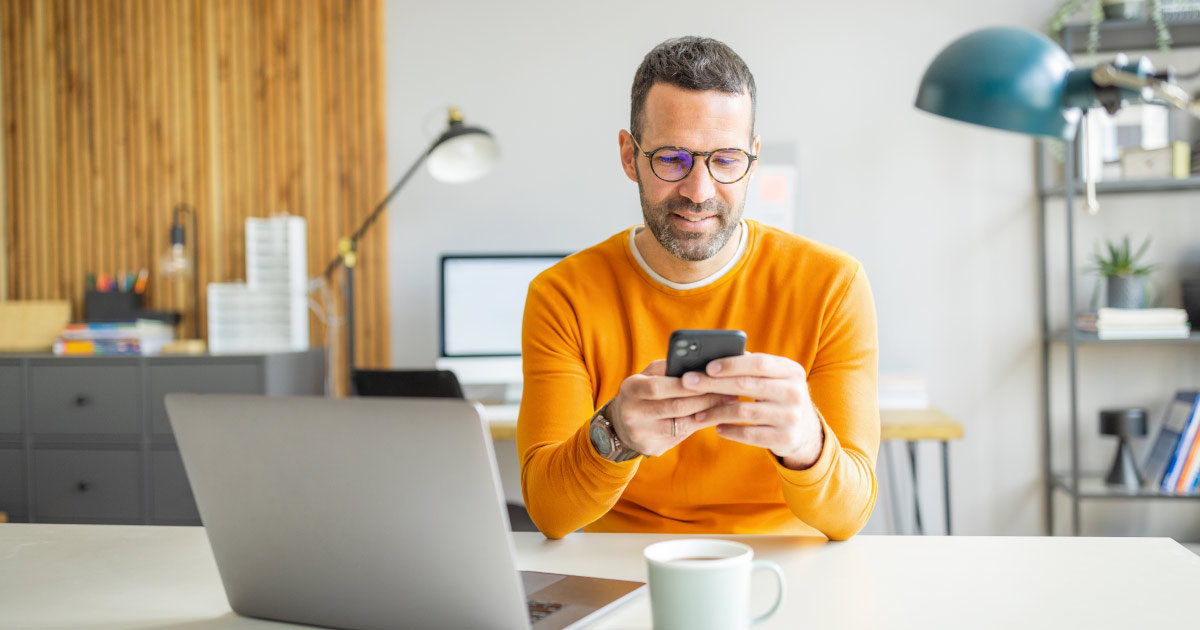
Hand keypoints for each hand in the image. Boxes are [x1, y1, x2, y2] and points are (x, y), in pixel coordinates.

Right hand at [608, 360, 736, 456]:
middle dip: (705, 398)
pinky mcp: (651, 448)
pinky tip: (714, 417)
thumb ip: (669, 368)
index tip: (711, 377)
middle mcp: (632, 413)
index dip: (686, 384)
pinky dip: (699, 425)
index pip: (659, 386)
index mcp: (630, 389)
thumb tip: (701, 363)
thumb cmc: (643, 392)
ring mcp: (641, 434)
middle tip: (729, 391)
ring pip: (682, 425)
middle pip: (675, 407)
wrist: (621, 424)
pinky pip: (681, 437)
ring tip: (727, 403)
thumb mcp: (648, 376)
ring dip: (707, 413)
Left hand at [679, 352, 823, 469]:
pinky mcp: (785, 438)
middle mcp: (795, 392)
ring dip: (716, 411)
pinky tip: (717, 428)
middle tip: (688, 383)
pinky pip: (750, 434)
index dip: (732, 364)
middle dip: (713, 384)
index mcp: (791, 371)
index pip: (759, 363)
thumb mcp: (775, 379)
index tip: (707, 366)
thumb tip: (712, 356)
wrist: (805, 431)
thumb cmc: (778, 396)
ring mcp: (791, 417)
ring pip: (744, 411)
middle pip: (746, 385)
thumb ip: (751, 367)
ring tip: (698, 413)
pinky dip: (730, 430)